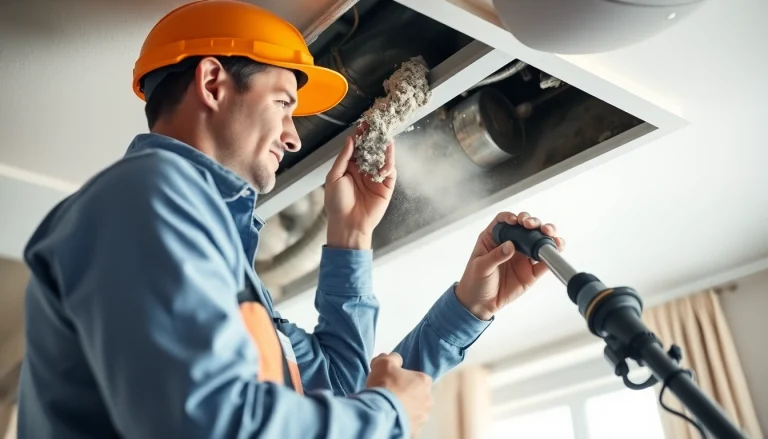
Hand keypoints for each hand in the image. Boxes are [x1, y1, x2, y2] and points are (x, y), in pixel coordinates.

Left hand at [324, 134, 395, 248]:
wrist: (347, 224)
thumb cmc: (336, 202)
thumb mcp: (334, 176)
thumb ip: (344, 157)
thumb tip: (350, 140)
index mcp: (350, 168)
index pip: (357, 148)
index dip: (360, 137)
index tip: (363, 124)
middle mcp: (364, 171)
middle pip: (371, 150)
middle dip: (373, 138)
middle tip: (376, 125)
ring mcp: (375, 178)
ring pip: (382, 159)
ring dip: (384, 148)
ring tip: (385, 137)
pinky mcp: (386, 187)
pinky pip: (390, 172)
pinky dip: (389, 164)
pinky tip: (385, 160)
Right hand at [365, 353, 432, 436]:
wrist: (380, 412)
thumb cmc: (384, 385)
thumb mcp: (384, 362)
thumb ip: (392, 358)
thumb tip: (395, 359)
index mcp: (424, 381)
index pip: (418, 378)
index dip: (404, 379)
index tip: (393, 382)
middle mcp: (428, 400)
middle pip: (417, 396)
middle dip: (406, 396)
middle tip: (391, 396)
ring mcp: (422, 418)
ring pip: (414, 412)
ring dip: (405, 410)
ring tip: (389, 409)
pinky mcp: (414, 431)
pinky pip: (408, 425)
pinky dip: (401, 422)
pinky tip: (390, 420)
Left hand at [456, 211, 564, 320]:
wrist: (480, 304)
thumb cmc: (475, 281)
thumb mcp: (480, 267)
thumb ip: (495, 256)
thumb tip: (510, 245)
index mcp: (494, 238)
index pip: (503, 221)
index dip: (511, 217)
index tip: (516, 221)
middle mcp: (511, 243)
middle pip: (525, 226)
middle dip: (532, 222)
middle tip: (532, 225)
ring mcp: (522, 256)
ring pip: (538, 240)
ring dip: (546, 233)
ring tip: (548, 234)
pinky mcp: (531, 271)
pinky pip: (544, 261)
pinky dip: (552, 254)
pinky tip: (555, 248)